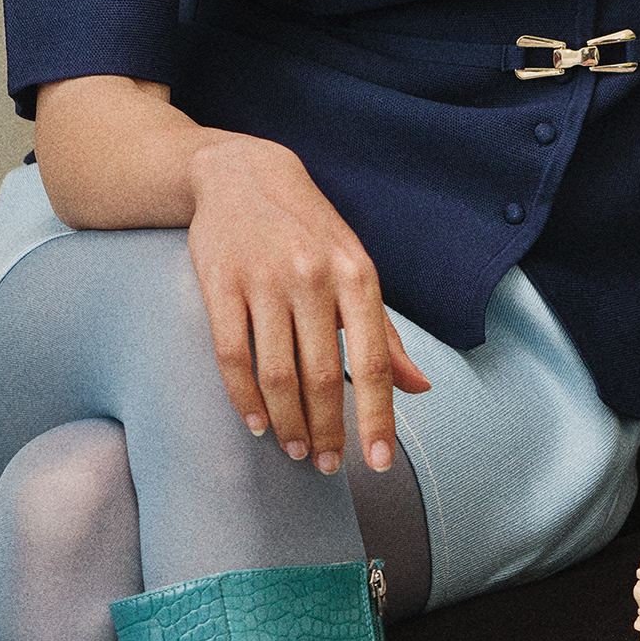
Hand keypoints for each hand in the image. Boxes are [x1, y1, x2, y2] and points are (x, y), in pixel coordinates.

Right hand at [184, 134, 432, 474]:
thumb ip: (386, 333)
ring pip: (278, 374)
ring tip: (297, 450)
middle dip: (329, 430)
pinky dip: (245, 399)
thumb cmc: (309, 231)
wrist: (242, 175)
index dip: (377, 417)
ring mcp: (264, 280)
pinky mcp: (219, 284)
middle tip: (329, 465)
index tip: (379, 462)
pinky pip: (232, 356)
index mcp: (357, 276)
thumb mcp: (356, 270)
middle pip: (322, 377)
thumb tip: (420, 387)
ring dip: (288, 424)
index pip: (373, 362)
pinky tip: (256, 424)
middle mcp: (313, 278)